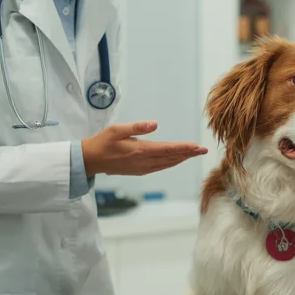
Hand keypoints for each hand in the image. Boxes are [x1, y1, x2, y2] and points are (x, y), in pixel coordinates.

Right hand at [81, 121, 207, 176]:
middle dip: (188, 154)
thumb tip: (155, 124)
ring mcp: (142, 168)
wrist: (91, 160)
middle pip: (172, 158)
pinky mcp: (139, 171)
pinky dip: (171, 163)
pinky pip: (160, 167)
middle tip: (203, 150)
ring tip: (193, 153)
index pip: (168, 149)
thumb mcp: (117, 130)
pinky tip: (176, 160)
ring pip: (167, 164)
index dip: (184, 148)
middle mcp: (144, 162)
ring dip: (181, 159)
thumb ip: (137, 127)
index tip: (198, 146)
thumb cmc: (103, 142)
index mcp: (140, 151)